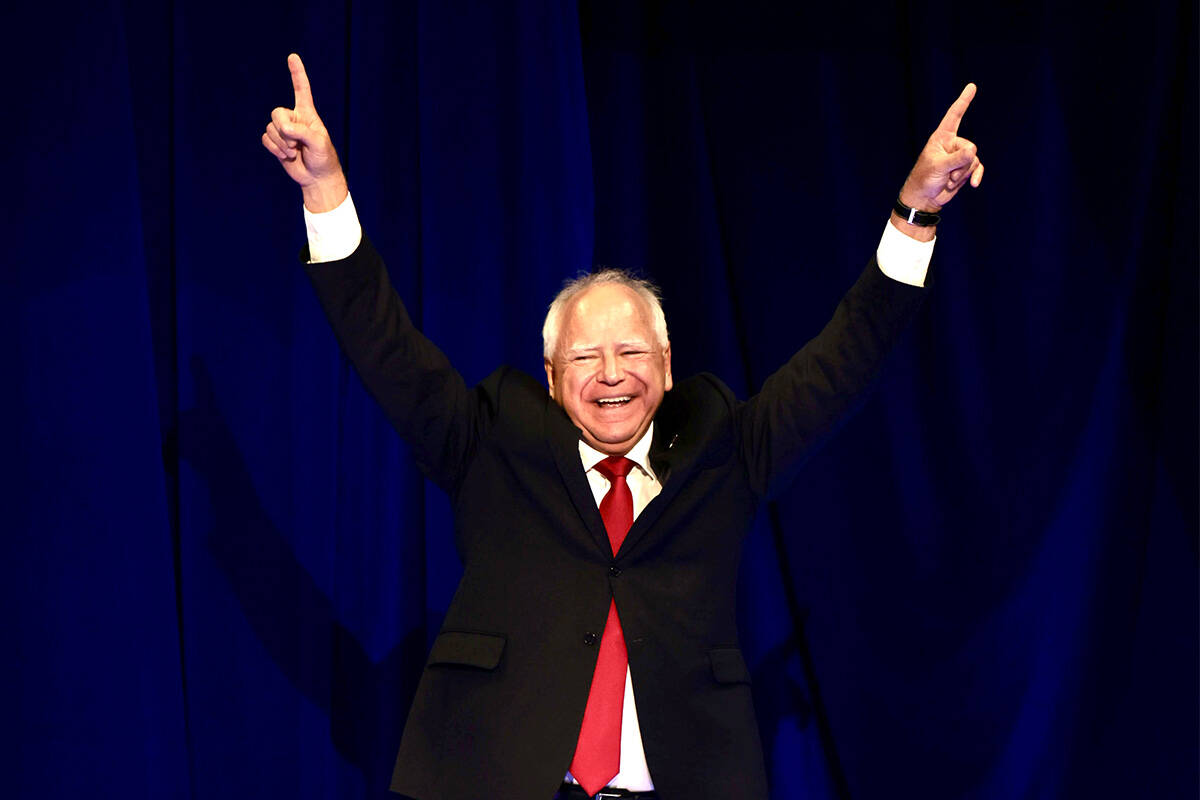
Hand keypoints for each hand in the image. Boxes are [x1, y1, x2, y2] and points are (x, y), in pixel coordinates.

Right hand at [262, 53, 346, 211]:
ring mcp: (284, 131)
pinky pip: (265, 139)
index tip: (293, 57)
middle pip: (277, 113)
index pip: (302, 90)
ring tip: (295, 152)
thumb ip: (302, 132)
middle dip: (284, 130)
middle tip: (296, 144)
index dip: (297, 73)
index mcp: (308, 114)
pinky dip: (274, 149)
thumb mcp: (318, 143)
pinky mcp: (276, 143)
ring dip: (281, 143)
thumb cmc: (323, 158)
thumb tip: (284, 129)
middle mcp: (294, 119)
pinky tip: (286, 156)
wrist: (317, 178)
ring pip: (270, 128)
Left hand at [898, 83, 983, 213]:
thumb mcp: (939, 167)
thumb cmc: (924, 179)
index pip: (954, 116)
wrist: (924, 199)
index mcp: (941, 138)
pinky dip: (976, 176)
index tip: (971, 86)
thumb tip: (974, 151)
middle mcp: (952, 144)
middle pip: (970, 147)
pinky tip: (973, 185)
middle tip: (947, 175)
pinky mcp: (964, 169)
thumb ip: (957, 159)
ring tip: (948, 181)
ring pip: (974, 160)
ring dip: (962, 174)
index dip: (963, 101)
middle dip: (961, 165)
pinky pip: (977, 168)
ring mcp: (959, 157)